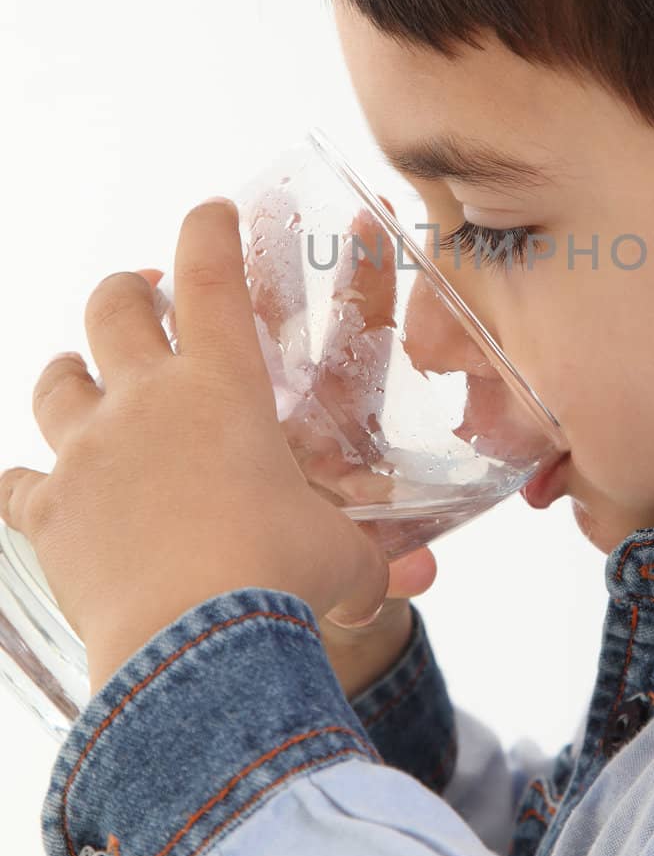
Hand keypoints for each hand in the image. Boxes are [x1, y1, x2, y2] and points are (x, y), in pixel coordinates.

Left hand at [0, 198, 427, 695]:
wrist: (195, 644)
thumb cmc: (279, 578)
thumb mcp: (339, 555)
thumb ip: (368, 553)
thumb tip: (413, 575)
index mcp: (223, 387)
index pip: (211, 276)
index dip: (209, 230)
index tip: (211, 211)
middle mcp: (146, 401)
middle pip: (112, 307)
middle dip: (126, 292)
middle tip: (145, 300)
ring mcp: (88, 452)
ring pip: (54, 381)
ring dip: (68, 373)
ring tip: (80, 378)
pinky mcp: (48, 511)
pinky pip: (17, 484)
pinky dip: (27, 483)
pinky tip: (37, 491)